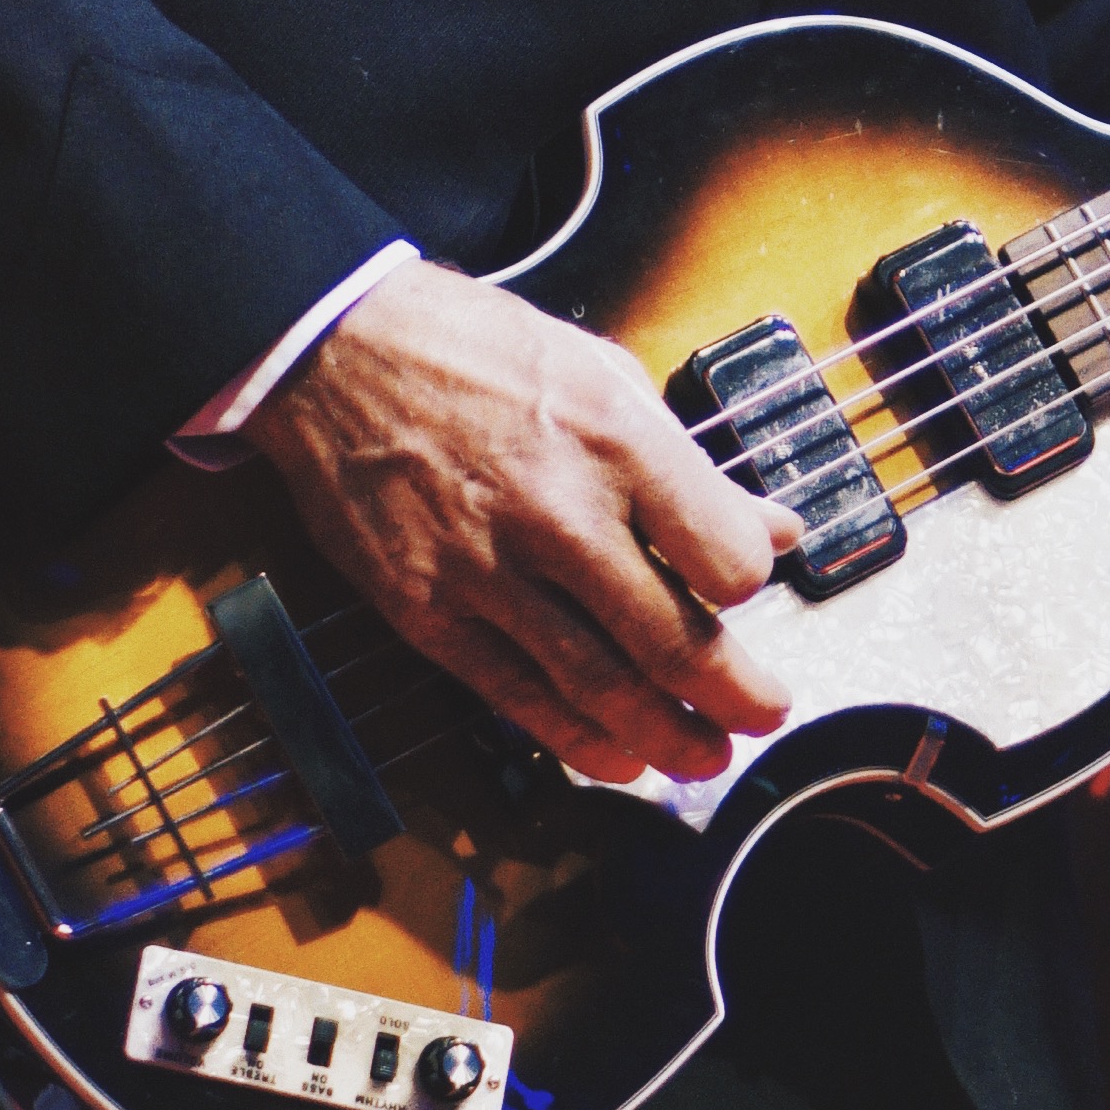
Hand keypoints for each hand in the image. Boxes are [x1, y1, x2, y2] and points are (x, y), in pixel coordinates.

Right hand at [242, 260, 795, 782]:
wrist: (336, 351)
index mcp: (616, 441)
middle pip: (672, 640)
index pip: (723, 556)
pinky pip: (515, 693)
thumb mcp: (605, 375)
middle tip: (762, 714)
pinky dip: (575, 739)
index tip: (749, 591)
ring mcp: (488, 569)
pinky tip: (619, 759)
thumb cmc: (475, 349)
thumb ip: (691, 466)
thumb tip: (773, 529)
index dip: (750, 585)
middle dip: (734, 695)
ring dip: (666, 736)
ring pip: (598, 684)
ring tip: (706, 757)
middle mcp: (560, 512)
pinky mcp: (429, 609)